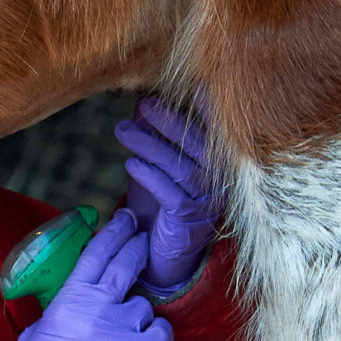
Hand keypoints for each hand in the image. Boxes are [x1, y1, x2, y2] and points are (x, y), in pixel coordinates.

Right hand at [2, 210, 172, 340]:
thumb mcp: (37, 335)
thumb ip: (59, 311)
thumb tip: (72, 301)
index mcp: (68, 300)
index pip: (97, 252)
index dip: (115, 231)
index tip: (126, 219)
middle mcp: (98, 309)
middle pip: (127, 263)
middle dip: (137, 247)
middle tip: (143, 241)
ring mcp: (123, 331)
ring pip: (144, 305)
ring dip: (139, 313)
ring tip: (124, 332)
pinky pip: (162, 330)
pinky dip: (156, 334)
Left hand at [116, 95, 224, 293]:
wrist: (165, 254)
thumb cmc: (163, 205)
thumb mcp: (160, 166)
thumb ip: (156, 137)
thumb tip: (142, 100)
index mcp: (217, 165)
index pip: (215, 132)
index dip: (206, 110)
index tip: (192, 86)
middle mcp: (218, 182)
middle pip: (196, 145)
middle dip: (168, 121)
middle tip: (143, 105)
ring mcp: (206, 202)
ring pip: (180, 168)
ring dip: (149, 146)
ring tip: (122, 131)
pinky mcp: (187, 220)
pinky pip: (169, 194)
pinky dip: (149, 177)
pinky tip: (130, 164)